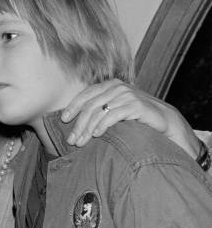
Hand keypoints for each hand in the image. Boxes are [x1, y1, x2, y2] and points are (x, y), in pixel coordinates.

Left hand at [61, 79, 199, 158]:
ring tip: (81, 142)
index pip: (86, 94)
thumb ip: (100, 109)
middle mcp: (118, 87)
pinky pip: (113, 116)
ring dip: (87, 129)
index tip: (63, 119)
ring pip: (99, 112)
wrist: (163, 120)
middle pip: (91, 106)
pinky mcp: (136, 105)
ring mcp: (127, 95)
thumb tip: (76, 121)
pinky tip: (97, 135)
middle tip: (71, 140)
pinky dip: (103, 126)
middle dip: (79, 124)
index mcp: (110, 85)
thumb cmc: (136, 117)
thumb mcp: (116, 109)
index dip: (73, 106)